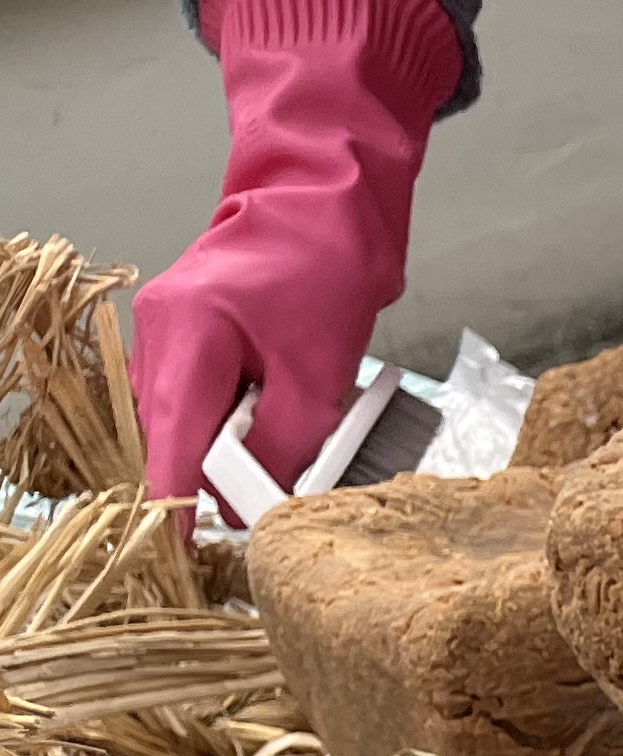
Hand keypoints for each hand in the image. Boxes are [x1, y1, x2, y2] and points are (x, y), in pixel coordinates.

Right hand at [133, 0, 462, 498]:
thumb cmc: (324, 269)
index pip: (171, 443)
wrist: (323, 200)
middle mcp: (162, 333)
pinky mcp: (190, 333)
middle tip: (267, 508)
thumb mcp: (318, 374)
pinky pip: (201, 398)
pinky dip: (232, 421)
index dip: (176, 504)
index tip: (181, 554)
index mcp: (186, 337)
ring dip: (230, 449)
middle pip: (174, 436)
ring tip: (285, 451)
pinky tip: (273, 422)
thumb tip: (259, 503)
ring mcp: (169, 331)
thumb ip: (286, 445)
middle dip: (215, 478)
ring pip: (187, 420)